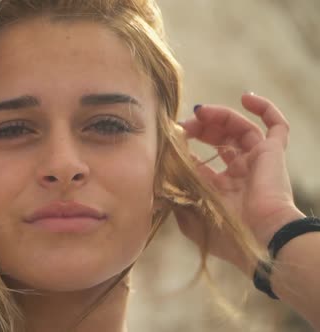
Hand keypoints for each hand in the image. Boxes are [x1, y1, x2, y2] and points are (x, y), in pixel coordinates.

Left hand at [174, 92, 304, 273]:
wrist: (259, 237)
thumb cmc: (223, 230)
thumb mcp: (186, 212)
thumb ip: (172, 189)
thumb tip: (159, 164)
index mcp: (218, 189)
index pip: (199, 159)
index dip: (185, 145)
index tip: (171, 135)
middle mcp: (238, 174)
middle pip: (218, 139)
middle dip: (200, 127)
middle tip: (186, 123)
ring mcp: (256, 161)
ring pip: (239, 128)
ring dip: (219, 116)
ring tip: (201, 111)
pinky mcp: (273, 153)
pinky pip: (276, 125)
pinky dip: (263, 108)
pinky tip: (245, 97)